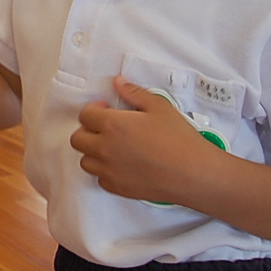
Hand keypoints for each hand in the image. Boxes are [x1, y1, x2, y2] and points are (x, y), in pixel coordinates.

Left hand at [69, 78, 225, 204]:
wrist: (192, 173)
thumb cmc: (178, 139)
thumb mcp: (159, 107)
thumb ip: (134, 93)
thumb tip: (118, 82)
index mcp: (112, 125)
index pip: (85, 115)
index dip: (94, 110)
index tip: (106, 110)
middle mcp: (105, 148)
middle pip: (78, 139)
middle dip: (88, 130)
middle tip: (106, 129)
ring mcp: (109, 170)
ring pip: (85, 160)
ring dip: (93, 152)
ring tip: (113, 147)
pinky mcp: (117, 187)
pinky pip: (99, 178)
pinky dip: (105, 170)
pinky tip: (122, 164)